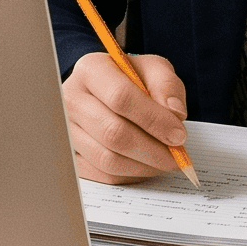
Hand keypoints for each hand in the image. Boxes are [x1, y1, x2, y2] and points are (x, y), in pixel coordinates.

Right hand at [63, 50, 189, 183]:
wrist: (108, 92)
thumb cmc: (132, 80)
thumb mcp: (154, 70)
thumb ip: (167, 85)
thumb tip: (174, 113)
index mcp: (91, 70)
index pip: (120, 97)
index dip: (153, 120)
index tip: (178, 135)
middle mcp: (72, 99)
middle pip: (113, 133)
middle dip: (152, 150)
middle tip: (176, 156)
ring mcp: (67, 130)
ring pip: (108, 159)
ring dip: (144, 166)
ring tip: (163, 160)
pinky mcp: (72, 155)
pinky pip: (103, 175)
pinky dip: (131, 175)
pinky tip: (145, 164)